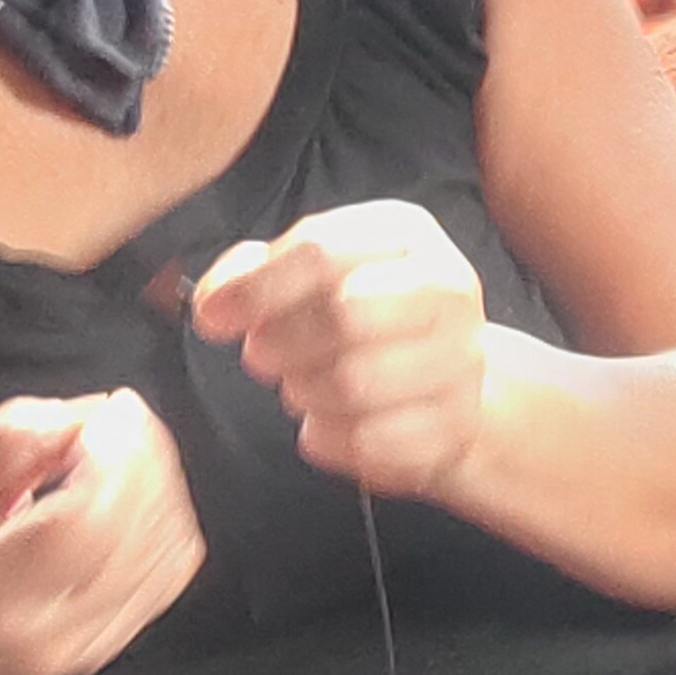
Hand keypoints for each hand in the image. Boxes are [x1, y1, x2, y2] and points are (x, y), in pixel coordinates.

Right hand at [0, 390, 206, 674]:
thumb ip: (8, 446)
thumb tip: (87, 414)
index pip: (85, 520)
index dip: (116, 455)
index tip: (113, 407)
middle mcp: (45, 634)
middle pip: (138, 532)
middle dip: (144, 457)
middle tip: (115, 416)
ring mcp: (82, 650)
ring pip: (167, 551)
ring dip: (158, 484)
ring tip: (115, 449)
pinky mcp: (106, 648)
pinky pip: (166, 574)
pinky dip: (161, 520)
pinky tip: (127, 491)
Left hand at [188, 201, 495, 497]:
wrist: (441, 379)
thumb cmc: (362, 316)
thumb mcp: (306, 275)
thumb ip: (250, 273)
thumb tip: (214, 305)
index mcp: (407, 234)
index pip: (322, 251)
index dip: (256, 288)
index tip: (214, 319)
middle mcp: (448, 288)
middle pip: (344, 315)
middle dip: (283, 343)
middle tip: (262, 356)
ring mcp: (462, 357)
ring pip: (357, 383)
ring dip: (305, 392)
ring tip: (300, 387)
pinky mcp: (457, 422)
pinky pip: (373, 440)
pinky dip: (330, 438)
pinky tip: (323, 425)